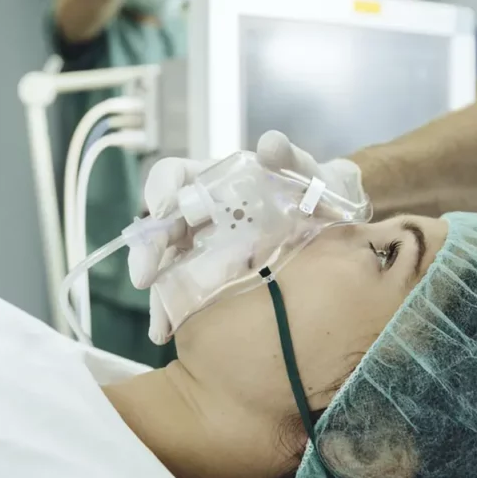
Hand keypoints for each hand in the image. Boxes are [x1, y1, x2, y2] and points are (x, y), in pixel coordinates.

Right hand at [132, 131, 364, 343]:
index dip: (161, 190)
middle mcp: (199, 212)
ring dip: (157, 294)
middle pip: (159, 226)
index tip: (164, 212)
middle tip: (145, 278)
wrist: (332, 222)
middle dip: (148, 251)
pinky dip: (174, 311)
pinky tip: (169, 332)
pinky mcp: (211, 275)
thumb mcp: (307, 171)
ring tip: (162, 325)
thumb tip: (269, 144)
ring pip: (166, 264)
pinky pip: (184, 290)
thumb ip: (290, 157)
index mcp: (212, 179)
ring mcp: (202, 246)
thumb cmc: (313, 188)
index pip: (172, 175)